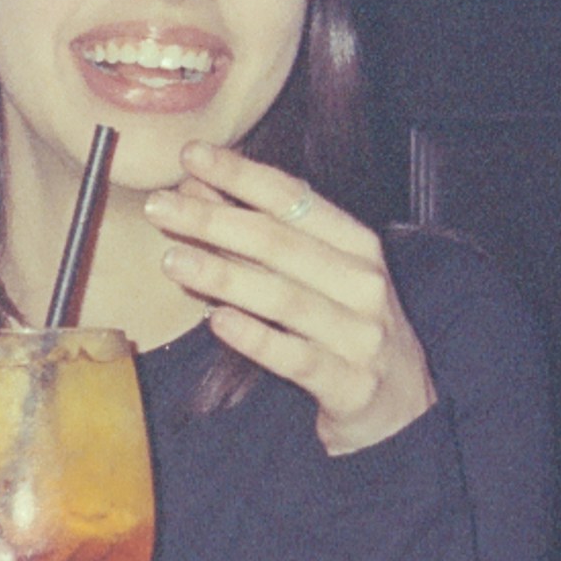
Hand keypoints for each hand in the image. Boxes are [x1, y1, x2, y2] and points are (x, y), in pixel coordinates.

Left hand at [146, 144, 435, 454]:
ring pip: (285, 298)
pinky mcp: (350, 384)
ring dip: (225, 275)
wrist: (398, 406)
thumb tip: (198, 189)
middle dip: (216, 220)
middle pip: (282, 244)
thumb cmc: (345, 328)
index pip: (295, 199)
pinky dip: (255, 337)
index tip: (191, 154)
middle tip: (162, 206)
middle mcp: (366, 284)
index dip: (241, 174)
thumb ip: (261, 236)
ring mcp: (362, 335)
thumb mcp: (314, 277)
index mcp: (359, 246)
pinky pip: (296, 357)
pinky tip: (216, 321)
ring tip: (173, 260)